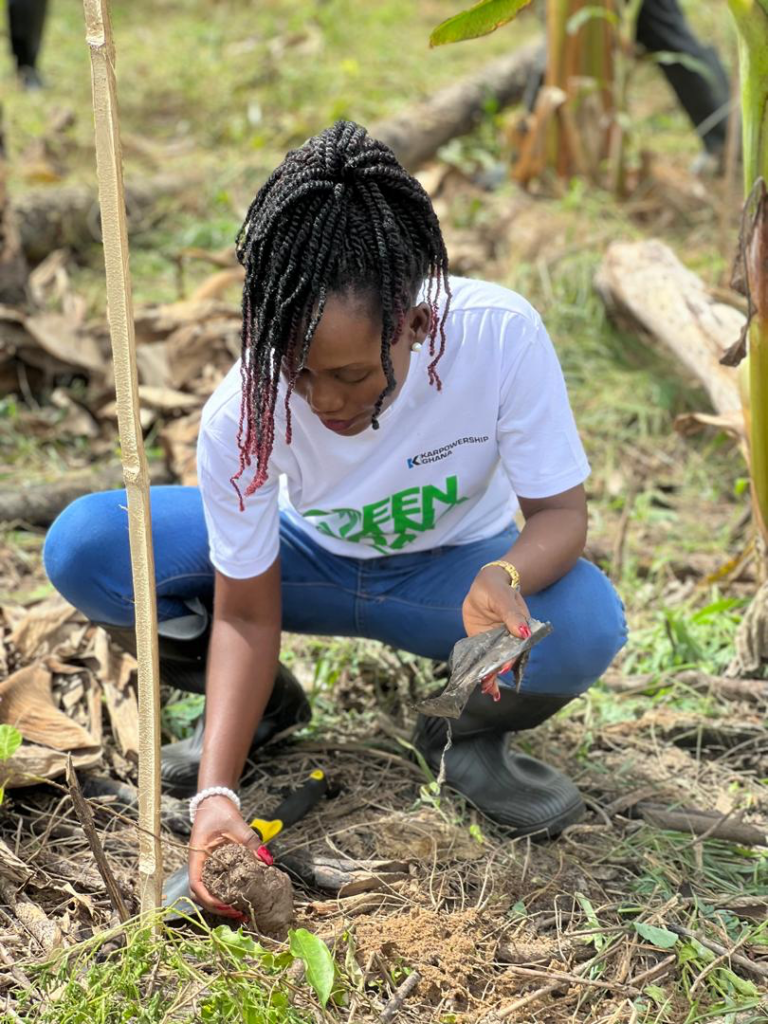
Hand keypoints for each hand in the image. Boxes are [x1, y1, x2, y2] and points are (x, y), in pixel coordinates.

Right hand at [188, 795, 272, 919]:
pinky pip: (217, 885)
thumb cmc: (220, 812)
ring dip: (222, 904)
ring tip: (242, 912)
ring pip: (208, 893)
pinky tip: (241, 899)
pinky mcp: (214, 866)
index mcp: (197, 857)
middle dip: (218, 908)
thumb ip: (251, 842)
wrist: (215, 802)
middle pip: (201, 895)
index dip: (209, 899)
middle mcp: (198, 865)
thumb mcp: (237, 824)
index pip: (196, 884)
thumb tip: (267, 860)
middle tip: (240, 914)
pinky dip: (227, 895)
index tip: (227, 905)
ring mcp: (205, 867)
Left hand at [461, 566, 531, 700]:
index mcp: (520, 629)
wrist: (484, 586)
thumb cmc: (498, 590)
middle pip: (505, 658)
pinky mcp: (482, 644)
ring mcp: (495, 643)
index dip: (510, 658)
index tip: (503, 668)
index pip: (517, 647)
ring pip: (494, 662)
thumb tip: (523, 632)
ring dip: (491, 677)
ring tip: (487, 690)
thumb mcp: (504, 599)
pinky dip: (483, 672)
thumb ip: (511, 615)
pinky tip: (484, 687)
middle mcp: (509, 639)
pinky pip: (483, 659)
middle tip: (489, 685)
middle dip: (498, 672)